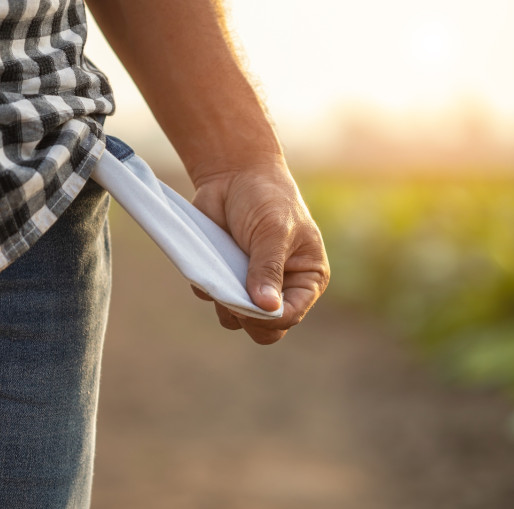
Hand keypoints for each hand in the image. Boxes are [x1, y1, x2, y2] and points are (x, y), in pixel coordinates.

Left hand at [190, 156, 329, 343]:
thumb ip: (268, 269)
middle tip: (233, 293)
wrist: (234, 174)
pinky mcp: (224, 277)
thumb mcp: (273, 230)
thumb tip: (266, 308)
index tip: (251, 303)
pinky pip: (211, 297)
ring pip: (234, 319)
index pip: (290, 316)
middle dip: (246, 316)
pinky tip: (214, 255)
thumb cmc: (267, 197)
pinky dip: (207, 282)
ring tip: (225, 268)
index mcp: (306, 279)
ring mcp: (249, 285)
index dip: (270, 317)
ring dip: (224, 301)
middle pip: (264, 329)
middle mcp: (281, 288)